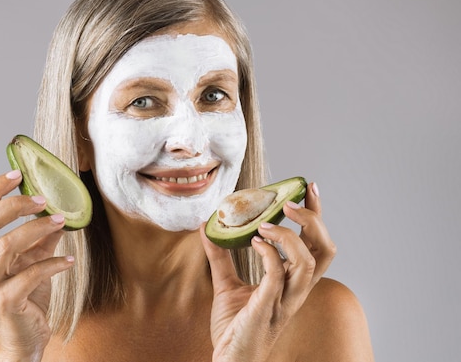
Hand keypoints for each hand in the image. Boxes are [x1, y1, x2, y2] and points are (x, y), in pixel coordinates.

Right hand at [0, 169, 74, 360]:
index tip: (17, 173)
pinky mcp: (5, 302)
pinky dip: (54, 263)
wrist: (22, 337)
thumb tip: (59, 208)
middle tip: (43, 199)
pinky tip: (69, 260)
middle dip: (14, 205)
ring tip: (61, 221)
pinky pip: (31, 275)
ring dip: (37, 229)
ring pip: (6, 246)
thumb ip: (40, 235)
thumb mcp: (32, 259)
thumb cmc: (24, 296)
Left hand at [200, 182, 335, 360]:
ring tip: (265, 225)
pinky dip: (269, 254)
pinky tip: (254, 243)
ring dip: (289, 237)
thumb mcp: (225, 285)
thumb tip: (207, 227)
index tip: (309, 188)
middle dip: (313, 221)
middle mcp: (296, 291)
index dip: (317, 216)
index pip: (316, 245)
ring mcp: (285, 300)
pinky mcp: (268, 308)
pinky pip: (279, 276)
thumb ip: (220, 256)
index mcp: (292, 283)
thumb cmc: (235, 328)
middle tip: (290, 202)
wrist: (229, 361)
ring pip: (309, 262)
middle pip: (325, 251)